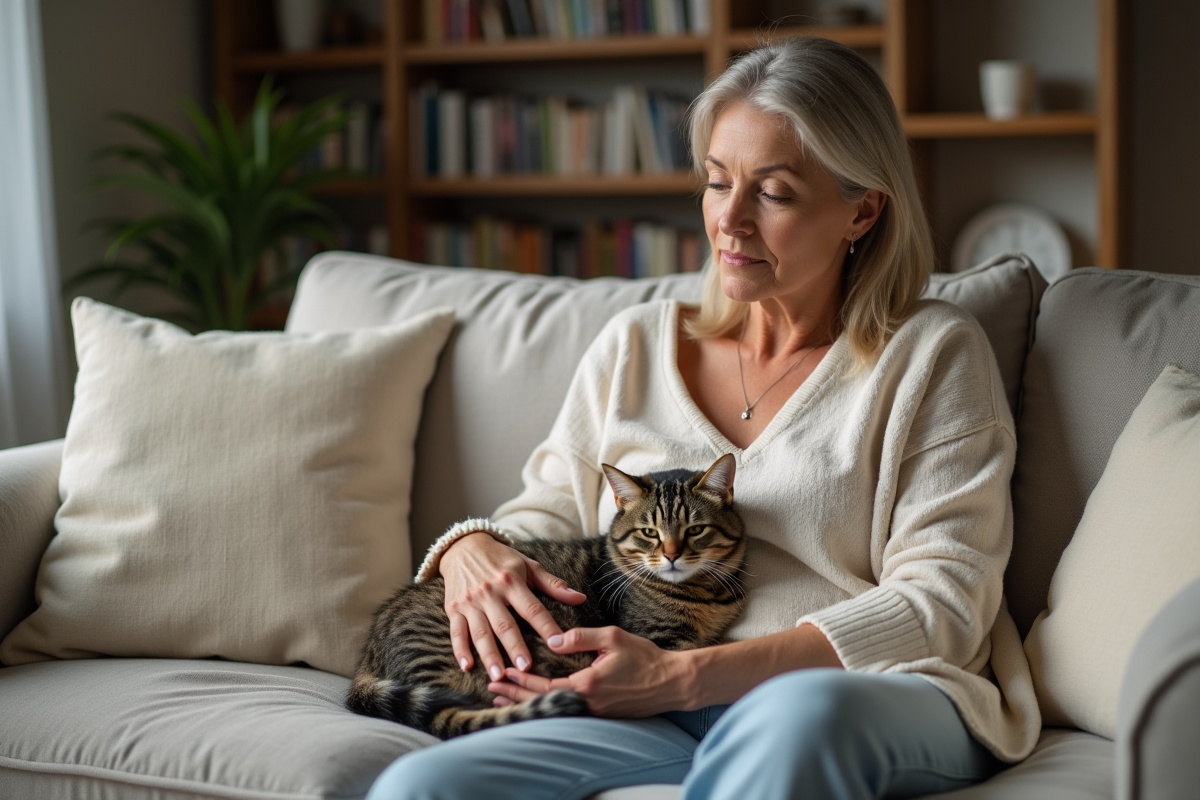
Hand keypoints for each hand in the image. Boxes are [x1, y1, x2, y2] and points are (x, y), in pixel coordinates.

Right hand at [440, 532, 585, 680]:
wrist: (463, 547)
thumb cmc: (501, 559)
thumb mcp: (528, 566)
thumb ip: (553, 584)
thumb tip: (580, 598)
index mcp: (511, 582)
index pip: (532, 608)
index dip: (546, 627)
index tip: (557, 644)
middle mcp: (490, 593)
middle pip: (504, 624)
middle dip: (515, 648)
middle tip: (526, 669)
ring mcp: (469, 602)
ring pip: (480, 632)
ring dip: (489, 655)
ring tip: (499, 676)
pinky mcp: (453, 608)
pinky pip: (456, 632)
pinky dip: (460, 650)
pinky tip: (467, 667)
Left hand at [488, 626, 693, 717]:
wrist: (672, 682)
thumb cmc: (645, 657)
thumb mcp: (612, 638)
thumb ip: (579, 637)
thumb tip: (552, 640)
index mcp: (587, 684)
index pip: (544, 686)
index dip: (520, 681)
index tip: (501, 673)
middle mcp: (588, 703)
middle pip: (543, 703)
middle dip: (515, 696)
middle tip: (492, 689)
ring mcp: (595, 713)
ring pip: (553, 710)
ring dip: (528, 704)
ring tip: (505, 700)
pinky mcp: (603, 715)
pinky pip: (567, 712)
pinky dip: (547, 707)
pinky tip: (537, 703)